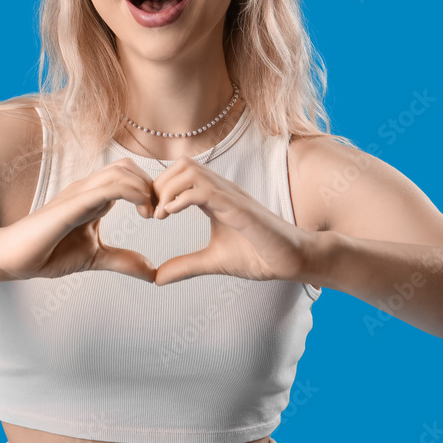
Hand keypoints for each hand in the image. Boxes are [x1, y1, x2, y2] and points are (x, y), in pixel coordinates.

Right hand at [0, 158, 158, 282]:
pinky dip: (133, 193)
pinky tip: (142, 212)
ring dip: (145, 188)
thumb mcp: (96, 258)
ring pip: (122, 171)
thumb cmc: (47, 253)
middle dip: (151, 185)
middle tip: (158, 213)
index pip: (128, 176)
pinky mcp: (74, 203)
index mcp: (93, 197)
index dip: (149, 191)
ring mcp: (80, 193)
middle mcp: (87, 189)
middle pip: (128, 167)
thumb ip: (123, 261)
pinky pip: (110, 187)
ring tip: (150, 215)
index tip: (159, 216)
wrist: (13, 257)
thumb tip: (153, 273)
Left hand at [150, 156, 318, 285]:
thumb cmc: (259, 256)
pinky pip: (204, 190)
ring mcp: (230, 196)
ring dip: (167, 189)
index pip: (179, 174)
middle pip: (181, 164)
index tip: (149, 214)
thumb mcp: (213, 261)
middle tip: (150, 214)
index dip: (159, 189)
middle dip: (158, 185)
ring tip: (159, 215)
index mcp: (214, 198)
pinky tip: (170, 215)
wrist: (292, 260)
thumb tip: (157, 278)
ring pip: (190, 170)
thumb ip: (186, 266)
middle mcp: (221, 190)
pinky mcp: (239, 207)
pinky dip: (181, 198)